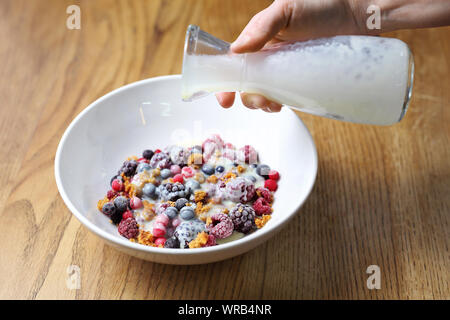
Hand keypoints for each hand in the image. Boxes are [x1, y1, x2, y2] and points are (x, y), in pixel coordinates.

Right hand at [217, 0, 363, 111]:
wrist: (357, 13)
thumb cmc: (321, 4)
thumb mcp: (286, 10)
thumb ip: (261, 28)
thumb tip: (237, 50)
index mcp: (258, 40)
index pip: (234, 65)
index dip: (226, 84)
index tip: (225, 100)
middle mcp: (268, 58)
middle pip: (248, 85)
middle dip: (248, 98)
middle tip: (260, 101)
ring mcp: (285, 71)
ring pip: (265, 94)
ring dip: (264, 104)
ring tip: (274, 104)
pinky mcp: (302, 81)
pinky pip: (285, 97)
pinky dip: (280, 104)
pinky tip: (285, 104)